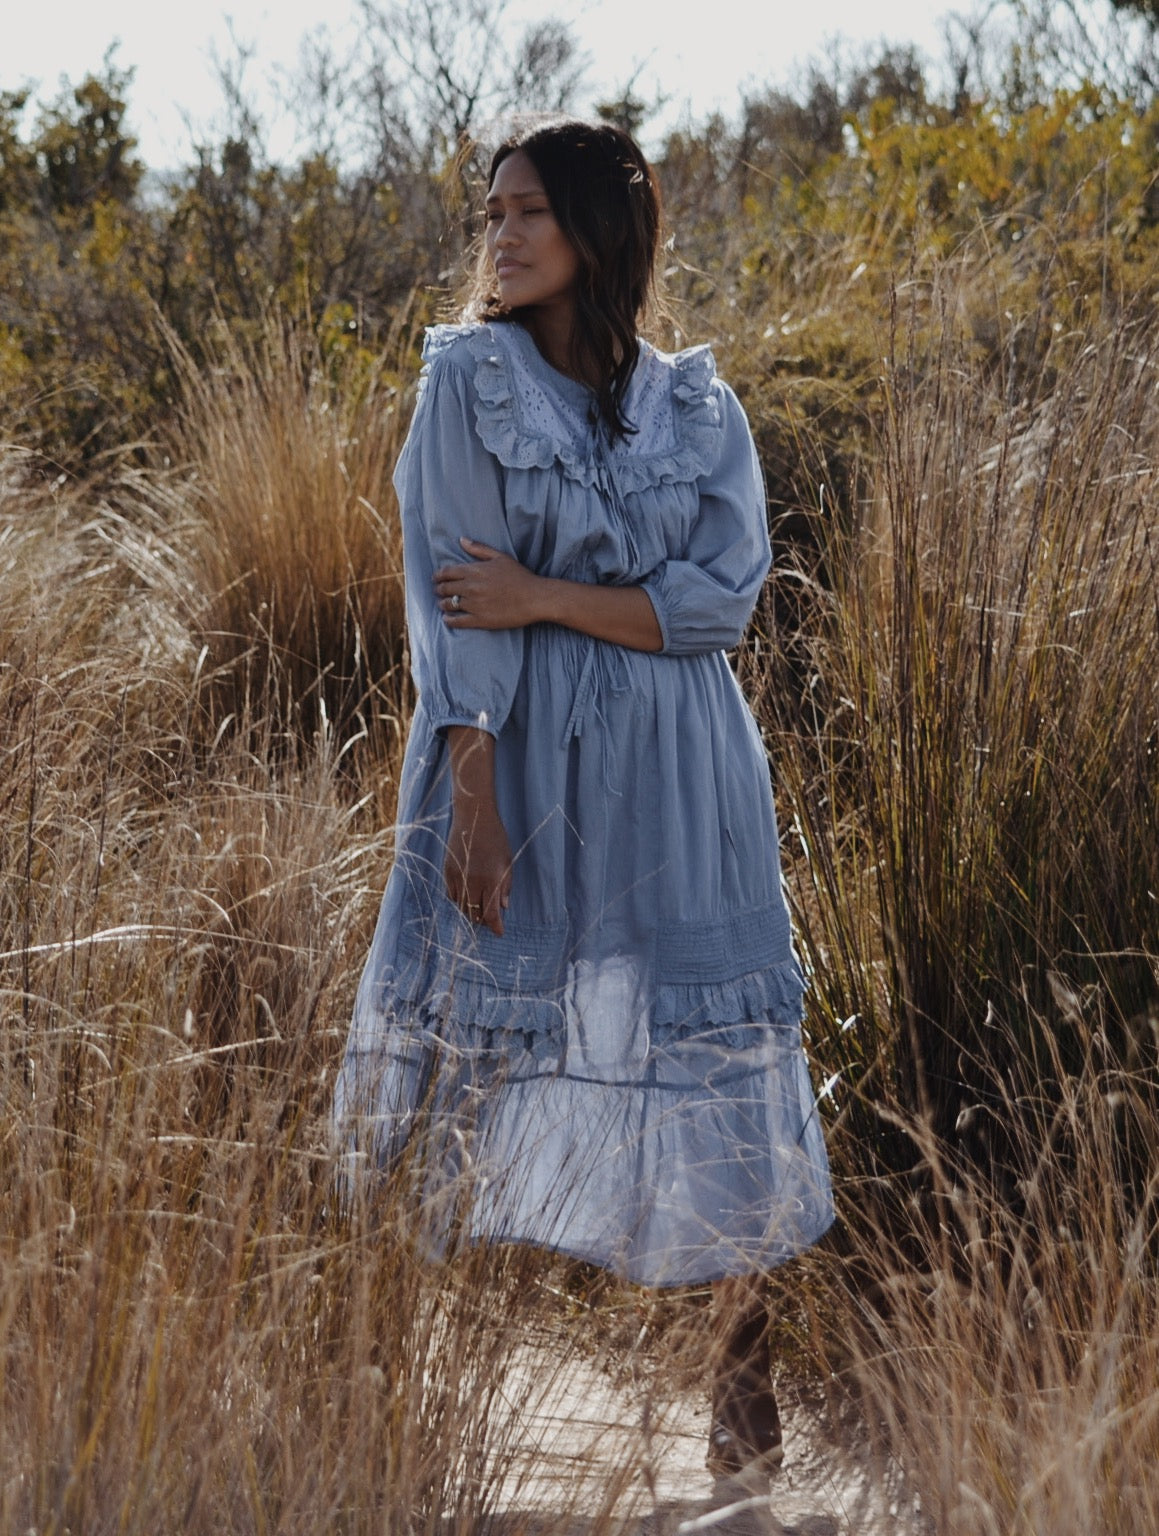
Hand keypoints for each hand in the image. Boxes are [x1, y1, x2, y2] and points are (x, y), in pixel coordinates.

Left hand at [435, 538, 543, 628]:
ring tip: (443, 604)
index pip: (447, 572)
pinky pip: (457, 621)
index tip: (436, 578)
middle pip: (445, 588)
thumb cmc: (520, 576)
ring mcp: (474, 604)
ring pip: (449, 604)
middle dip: (439, 589)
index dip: (438, 575)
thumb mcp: (500, 557)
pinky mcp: (480, 620)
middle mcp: (471, 587)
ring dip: (442, 604)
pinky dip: (449, 620)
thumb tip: (461, 540)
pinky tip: (447, 619)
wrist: (535, 598)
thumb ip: (479, 548)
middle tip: (438, 591)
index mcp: (475, 571)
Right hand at [444, 804, 512, 936]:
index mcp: (492, 879)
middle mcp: (473, 881)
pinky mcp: (447, 871)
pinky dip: (460, 900)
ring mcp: (458, 877)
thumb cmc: (496, 838)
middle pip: (475, 914)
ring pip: (462, 907)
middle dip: (483, 921)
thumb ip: (506, 885)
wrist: (473, 817)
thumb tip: (504, 907)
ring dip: (471, 912)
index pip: (492, 914)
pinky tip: (467, 897)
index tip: (500, 932)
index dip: (496, 927)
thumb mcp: (507, 861)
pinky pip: (451, 895)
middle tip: (490, 920)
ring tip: (479, 910)